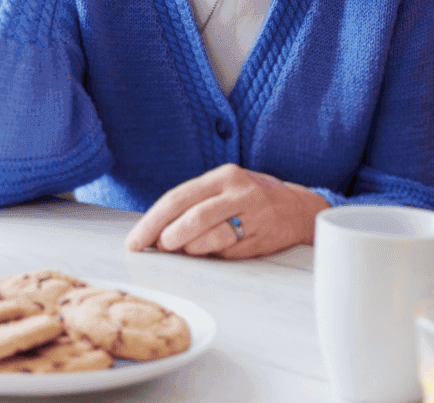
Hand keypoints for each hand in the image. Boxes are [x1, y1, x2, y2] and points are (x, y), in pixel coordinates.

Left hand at [124, 163, 330, 258]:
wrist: (299, 209)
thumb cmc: (251, 199)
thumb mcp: (226, 188)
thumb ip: (195, 204)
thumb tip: (156, 233)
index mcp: (224, 176)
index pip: (179, 197)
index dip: (152, 221)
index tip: (134, 241)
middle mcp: (239, 192)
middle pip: (192, 217)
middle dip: (166, 237)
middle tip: (155, 249)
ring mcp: (253, 216)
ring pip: (209, 237)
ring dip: (188, 249)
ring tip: (184, 250)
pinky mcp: (260, 239)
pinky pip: (226, 253)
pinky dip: (211, 256)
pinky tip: (209, 252)